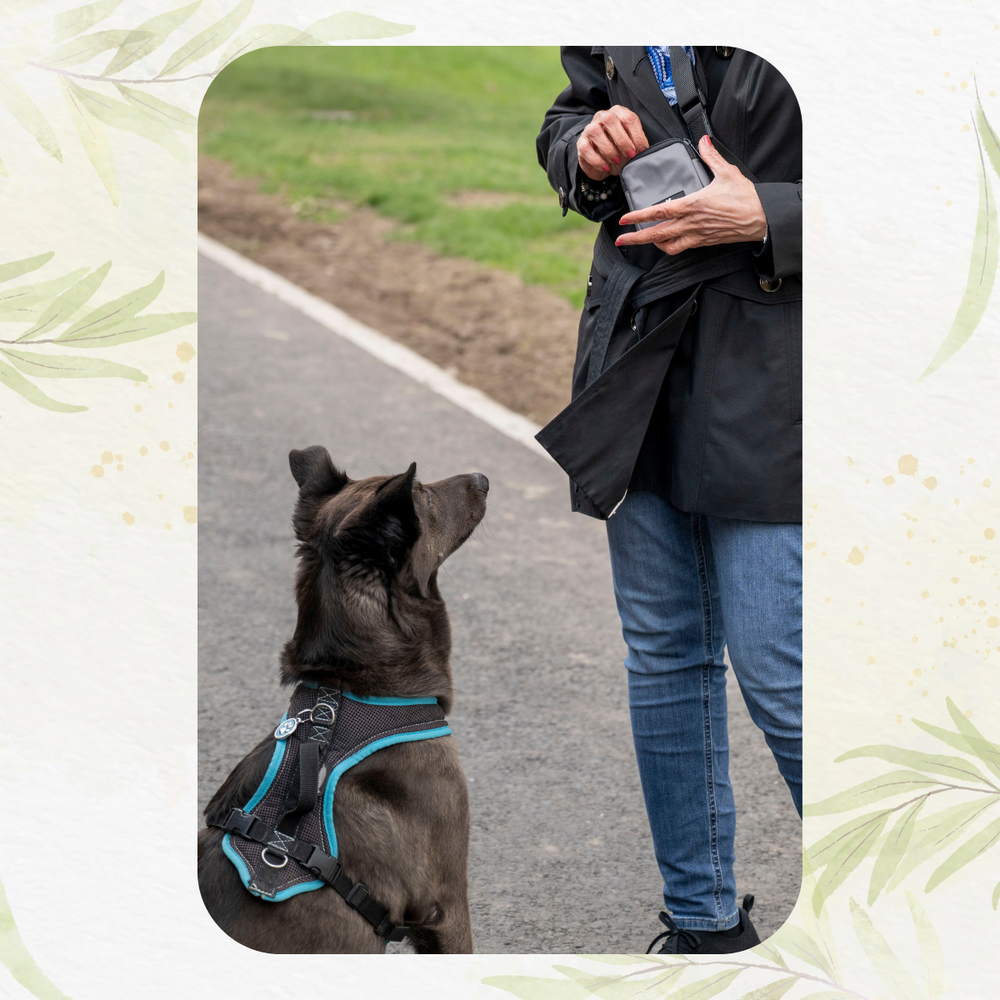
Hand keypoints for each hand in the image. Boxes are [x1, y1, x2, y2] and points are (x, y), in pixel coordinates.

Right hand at [577, 105, 648, 179]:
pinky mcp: (581, 143)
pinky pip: (586, 149)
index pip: (628, 118)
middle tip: (630, 155)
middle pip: (610, 120)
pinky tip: (606, 167)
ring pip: (595, 132)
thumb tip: (643, 150)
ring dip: (609, 149)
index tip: (641, 150)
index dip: (636, 134)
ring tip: (617, 161)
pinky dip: (597, 160)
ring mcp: (589, 129)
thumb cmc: (620, 151)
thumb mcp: (632, 146)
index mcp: (618, 113)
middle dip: (622, 140)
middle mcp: (602, 117)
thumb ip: (637, 144)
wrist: (604, 164)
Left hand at [615, 135, 766, 254]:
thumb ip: (711, 156)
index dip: (639, 216)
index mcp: (693, 205)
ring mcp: (696, 235)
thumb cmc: (746, 198)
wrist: (761, 219)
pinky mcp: (703, 242)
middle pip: (656, 234)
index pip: (659, 212)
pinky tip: (664, 243)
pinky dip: (668, 247)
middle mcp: (691, 223)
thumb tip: (704, 141)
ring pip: (666, 245)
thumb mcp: (727, 172)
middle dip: (636, 238)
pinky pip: (680, 248)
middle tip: (621, 240)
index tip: (624, 219)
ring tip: (641, 240)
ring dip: (651, 244)